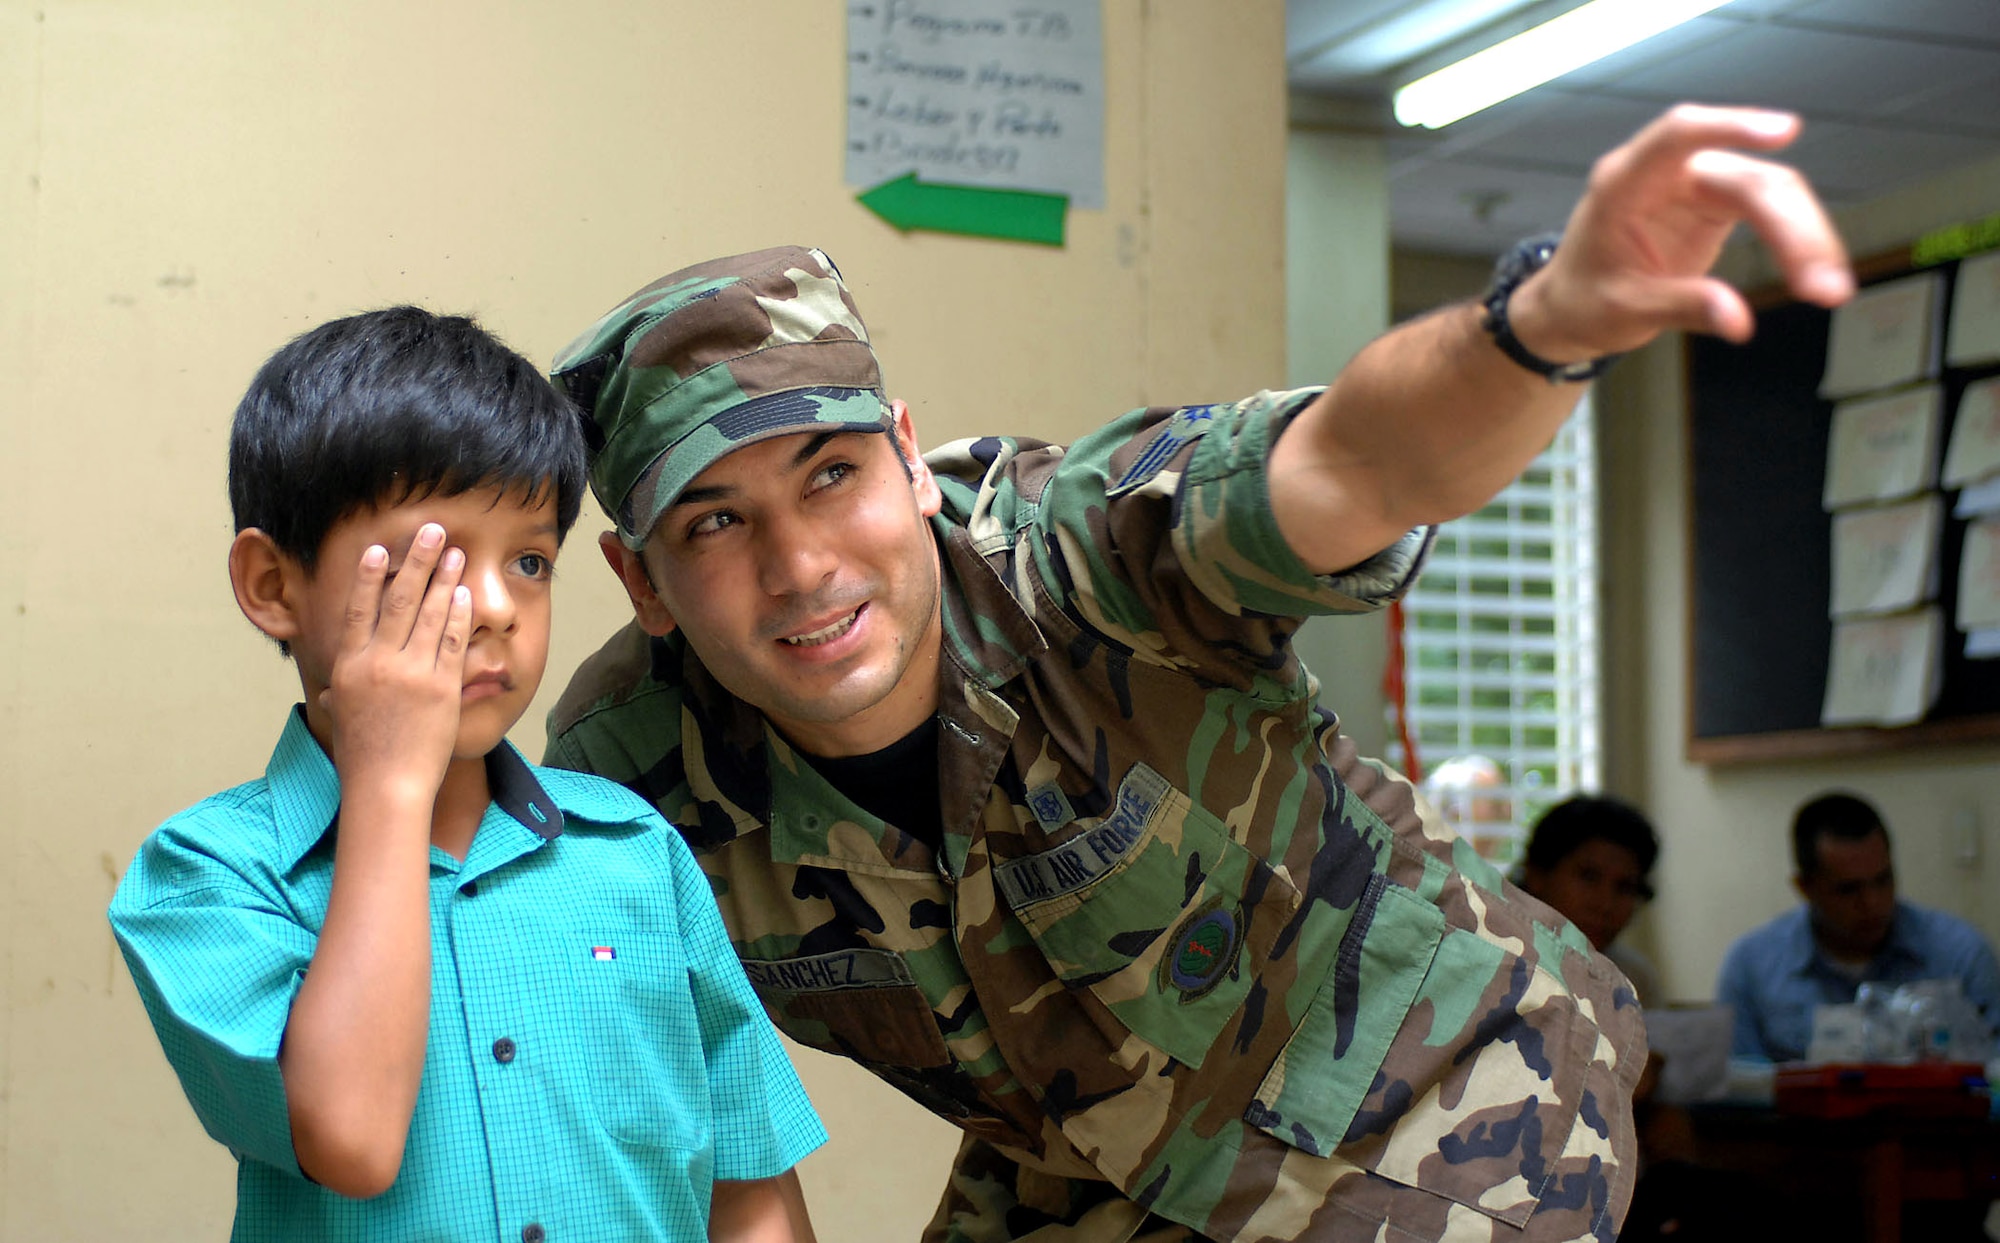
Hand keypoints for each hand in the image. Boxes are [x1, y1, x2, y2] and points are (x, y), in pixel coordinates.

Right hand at [318, 523, 471, 802]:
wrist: (387, 786)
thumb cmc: (362, 757)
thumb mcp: (341, 717)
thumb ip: (339, 693)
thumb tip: (332, 691)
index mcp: (349, 666)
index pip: (358, 609)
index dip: (368, 575)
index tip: (378, 548)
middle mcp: (379, 662)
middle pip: (400, 599)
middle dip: (418, 560)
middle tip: (432, 530)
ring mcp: (412, 673)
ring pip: (432, 613)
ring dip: (446, 578)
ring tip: (457, 553)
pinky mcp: (441, 687)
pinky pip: (454, 641)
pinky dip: (460, 615)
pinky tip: (466, 594)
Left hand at [1511, 103, 1853, 360]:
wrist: (1572, 307)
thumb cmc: (1584, 300)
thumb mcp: (1623, 310)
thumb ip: (1680, 307)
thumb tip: (1738, 321)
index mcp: (1625, 182)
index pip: (1679, 134)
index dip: (1731, 126)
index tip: (1784, 131)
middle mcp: (1667, 174)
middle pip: (1747, 179)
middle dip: (1793, 227)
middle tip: (1823, 284)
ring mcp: (1697, 185)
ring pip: (1770, 193)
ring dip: (1807, 237)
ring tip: (1830, 290)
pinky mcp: (1719, 203)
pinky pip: (1771, 211)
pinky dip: (1798, 242)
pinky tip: (1818, 275)